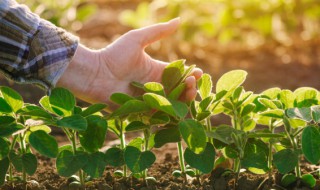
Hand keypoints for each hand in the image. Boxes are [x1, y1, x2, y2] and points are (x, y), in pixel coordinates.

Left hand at [57, 18, 202, 105]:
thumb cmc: (114, 55)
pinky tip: (177, 108)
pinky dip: (170, 113)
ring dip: (183, 100)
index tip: (197, 72)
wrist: (95, 74)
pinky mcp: (142, 112)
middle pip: (179, 91)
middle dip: (189, 88)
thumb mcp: (137, 39)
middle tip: (192, 83)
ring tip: (188, 92)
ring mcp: (149, 100)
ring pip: (172, 104)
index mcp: (156, 71)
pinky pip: (159, 115)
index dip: (190, 74)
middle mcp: (155, 86)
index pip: (179, 75)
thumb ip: (158, 32)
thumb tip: (179, 20)